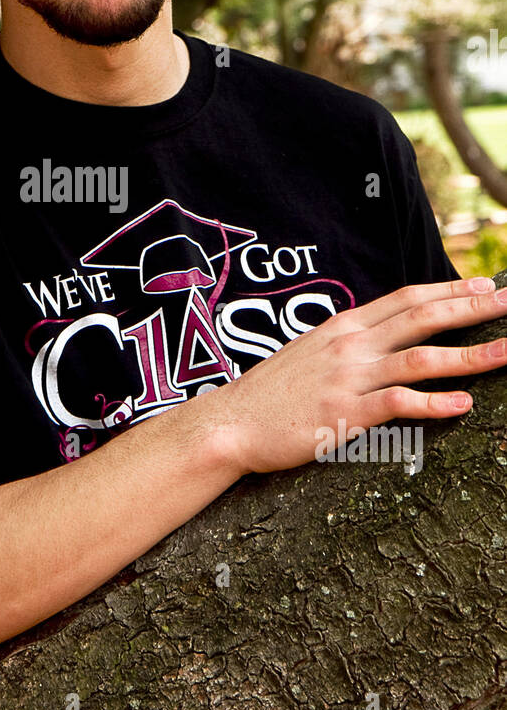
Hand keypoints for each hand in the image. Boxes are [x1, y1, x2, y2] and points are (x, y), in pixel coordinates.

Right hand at [214, 277, 506, 475]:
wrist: (230, 423)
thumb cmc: (271, 394)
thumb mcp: (311, 353)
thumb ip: (349, 343)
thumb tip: (385, 339)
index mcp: (343, 327)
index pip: (406, 299)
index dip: (449, 291)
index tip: (486, 287)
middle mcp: (350, 346)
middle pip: (421, 318)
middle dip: (470, 310)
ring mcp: (347, 379)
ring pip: (420, 359)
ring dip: (469, 356)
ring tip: (506, 353)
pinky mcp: (343, 414)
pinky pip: (397, 404)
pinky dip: (433, 403)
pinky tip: (462, 405)